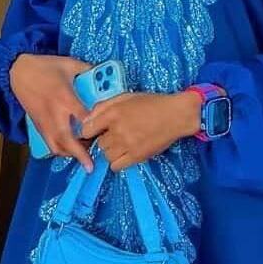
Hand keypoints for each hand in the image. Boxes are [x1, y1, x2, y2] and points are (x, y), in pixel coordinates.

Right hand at [9, 53, 93, 170]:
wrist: (18, 71)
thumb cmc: (46, 67)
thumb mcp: (70, 64)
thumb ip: (88, 70)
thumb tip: (104, 75)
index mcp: (65, 97)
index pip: (82, 117)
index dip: (94, 127)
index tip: (105, 133)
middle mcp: (54, 113)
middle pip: (66, 139)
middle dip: (79, 154)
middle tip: (91, 166)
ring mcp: (44, 121)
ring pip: (55, 145)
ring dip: (69, 154)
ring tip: (83, 156)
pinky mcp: (37, 125)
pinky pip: (48, 142)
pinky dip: (59, 149)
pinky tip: (69, 149)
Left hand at [80, 90, 202, 171]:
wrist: (176, 115)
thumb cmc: (152, 103)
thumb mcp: (126, 97)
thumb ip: (104, 105)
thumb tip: (87, 118)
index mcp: (114, 113)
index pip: (87, 129)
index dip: (89, 130)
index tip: (95, 130)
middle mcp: (118, 130)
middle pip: (98, 143)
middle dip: (104, 139)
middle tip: (115, 133)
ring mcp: (127, 145)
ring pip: (106, 155)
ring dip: (111, 150)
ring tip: (122, 142)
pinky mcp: (137, 157)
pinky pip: (116, 166)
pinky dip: (117, 161)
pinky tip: (125, 153)